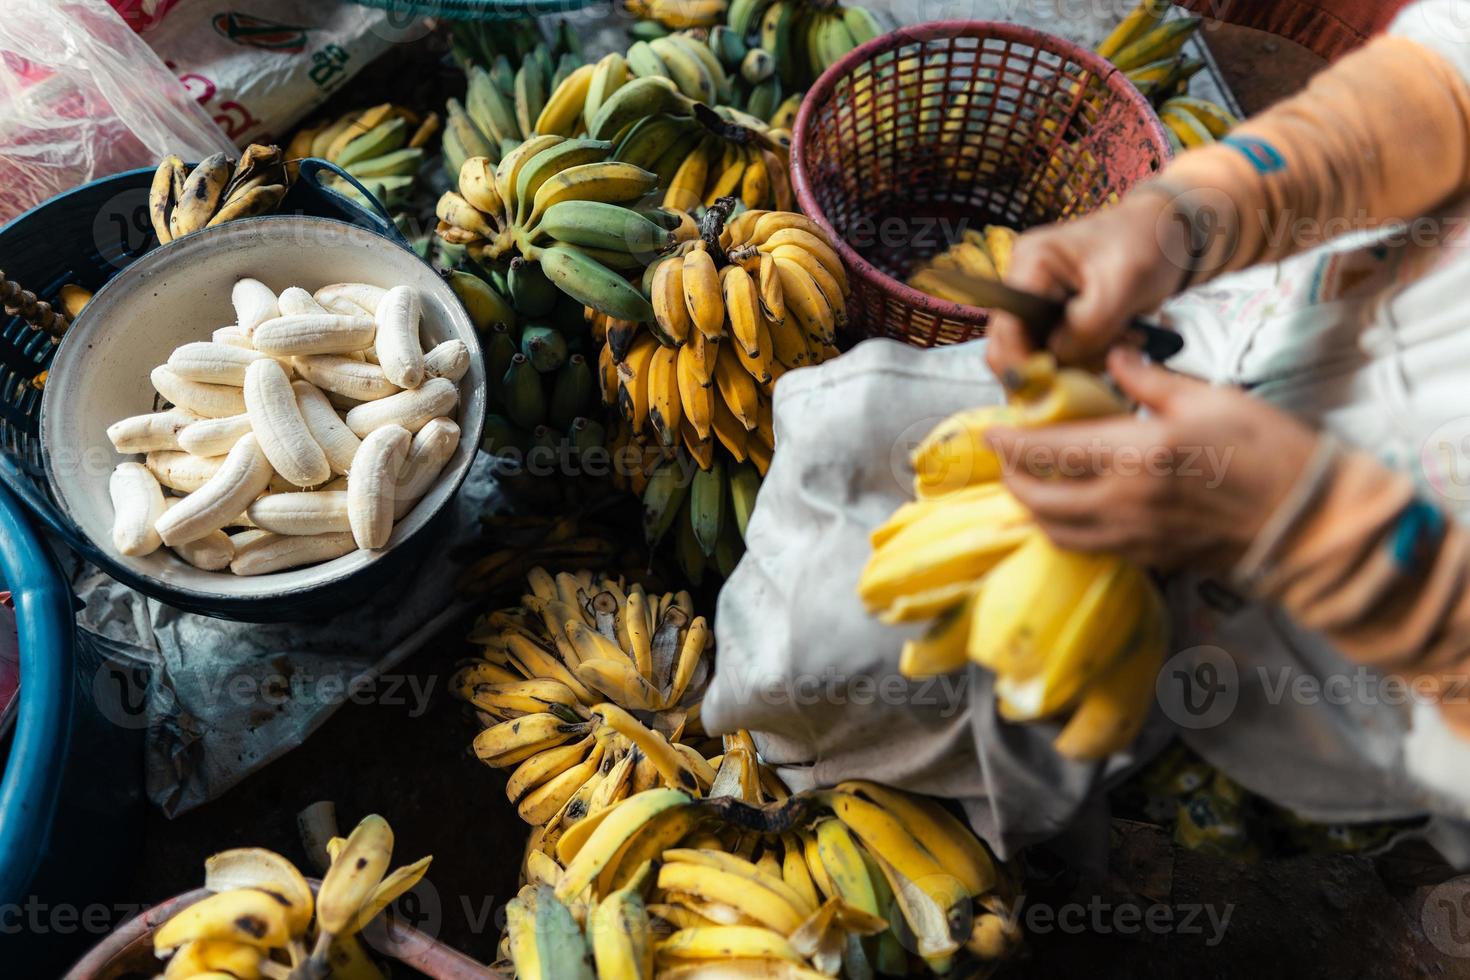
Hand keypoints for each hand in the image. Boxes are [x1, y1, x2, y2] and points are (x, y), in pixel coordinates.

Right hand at [986, 188, 1190, 378]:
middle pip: (1014, 347)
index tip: (1054, 384)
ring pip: (1039, 356)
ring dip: (1081, 360)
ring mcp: (1039, 302)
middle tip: (1102, 358)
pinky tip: (1118, 340)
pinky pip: (1060, 353)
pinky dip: (1088, 356)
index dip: (1022, 362)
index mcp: (1031, 263)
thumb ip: (1087, 326)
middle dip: (1056, 363)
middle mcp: (1025, 283)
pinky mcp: (1057, 318)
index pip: (1007, 327)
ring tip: (1123, 340)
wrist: (1167, 237)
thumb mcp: (1122, 286)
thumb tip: (1056, 359)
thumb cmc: (1146, 247)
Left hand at [986, 348, 1319, 571]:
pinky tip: (1067, 513)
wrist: (1309, 520)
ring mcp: (1134, 537)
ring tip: (1028, 485)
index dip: (1013, 442)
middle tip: (1006, 458)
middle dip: (1012, 480)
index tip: (992, 431)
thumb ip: (1148, 381)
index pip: (1050, 452)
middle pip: (1040, 501)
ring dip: (1033, 510)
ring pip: (1058, 532)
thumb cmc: (1269, 451)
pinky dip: (1065, 531)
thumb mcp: (1209, 398)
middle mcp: (1124, 503)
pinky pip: (1088, 549)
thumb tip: (1112, 357)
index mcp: (1136, 455)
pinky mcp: (1150, 558)